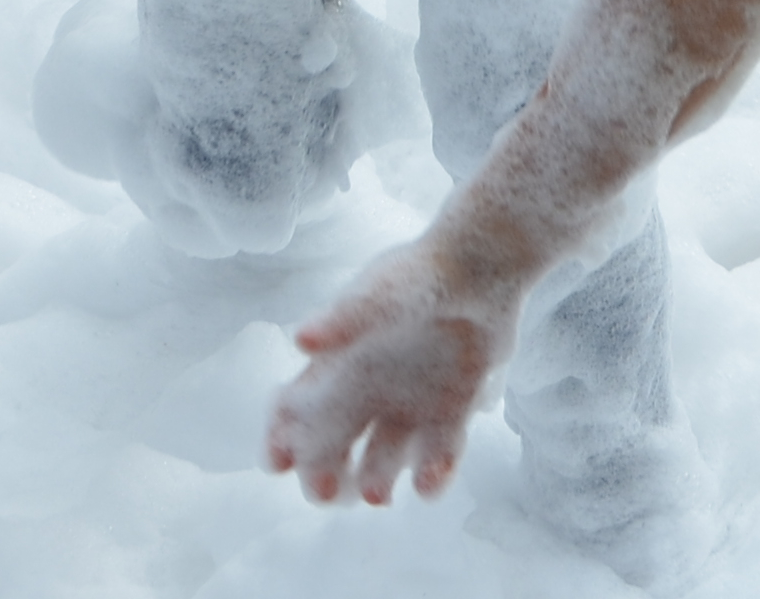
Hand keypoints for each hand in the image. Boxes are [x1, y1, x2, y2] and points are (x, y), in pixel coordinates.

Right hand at [266, 242, 515, 507]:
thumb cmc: (420, 274)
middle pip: (333, 444)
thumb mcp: (378, 295)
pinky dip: (433, 473)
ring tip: (375, 495)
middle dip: (323, 474)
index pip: (294, 406)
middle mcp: (370, 388)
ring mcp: (411, 403)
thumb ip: (343, 319)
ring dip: (375, 481)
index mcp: (340, 362)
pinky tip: (429, 485)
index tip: (276, 465)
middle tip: (325, 494)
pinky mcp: (451, 410)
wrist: (483, 264)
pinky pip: (438, 454)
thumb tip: (301, 338)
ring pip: (384, 459)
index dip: (280, 436)